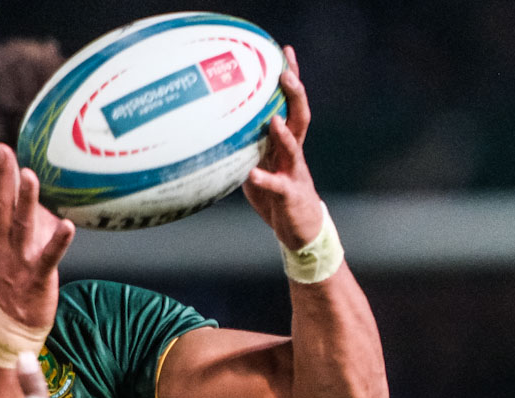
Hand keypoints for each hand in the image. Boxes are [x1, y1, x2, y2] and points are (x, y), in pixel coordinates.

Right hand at [0, 144, 74, 334]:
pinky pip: (49, 258)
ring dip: (25, 200)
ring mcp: (17, 263)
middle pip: (0, 208)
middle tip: (4, 150)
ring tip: (29, 175)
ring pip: (22, 226)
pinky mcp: (37, 279)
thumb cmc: (1, 291)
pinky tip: (68, 225)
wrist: (8, 331)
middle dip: (2, 177)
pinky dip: (58, 243)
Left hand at [242, 45, 324, 249]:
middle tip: (285, 73)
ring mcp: (294, 173)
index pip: (291, 104)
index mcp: (287, 143)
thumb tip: (213, 129)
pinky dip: (263, 179)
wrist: (301, 231)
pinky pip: (276, 185)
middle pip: (300, 116)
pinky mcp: (289, 195)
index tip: (284, 51)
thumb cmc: (276, 195)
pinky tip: (251, 174)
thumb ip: (244, 147)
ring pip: (293, 148)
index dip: (291, 78)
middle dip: (294, 93)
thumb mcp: (258, 166)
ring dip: (283, 134)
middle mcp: (294, 153)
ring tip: (273, 119)